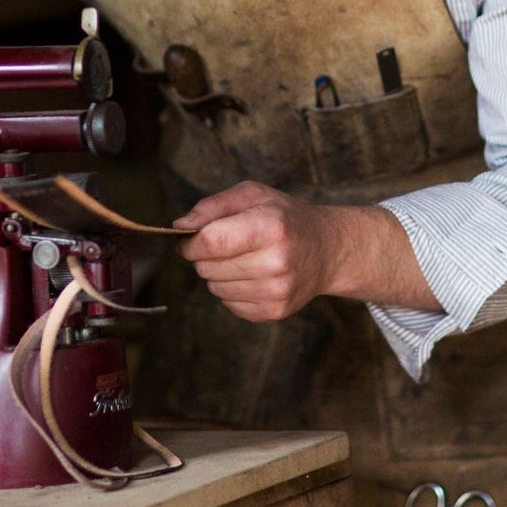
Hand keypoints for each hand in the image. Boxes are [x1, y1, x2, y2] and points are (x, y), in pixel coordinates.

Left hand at [173, 181, 340, 320]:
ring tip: (244, 258)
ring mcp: (277, 292)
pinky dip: (232, 289)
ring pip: (214, 288)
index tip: (191, 237)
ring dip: (219, 273)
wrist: (326, 249)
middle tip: (228, 244)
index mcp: (270, 228)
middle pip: (207, 267)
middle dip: (205, 256)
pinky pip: (228, 303)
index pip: (210, 243)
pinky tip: (253, 275)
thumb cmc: (284, 217)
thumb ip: (211, 207)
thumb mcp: (252, 195)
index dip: (190, 241)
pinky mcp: (274, 311)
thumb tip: (179, 228)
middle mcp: (276, 263)